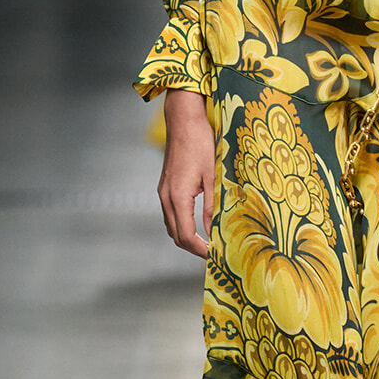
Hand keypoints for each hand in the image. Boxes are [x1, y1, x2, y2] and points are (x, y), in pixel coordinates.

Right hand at [157, 89, 215, 257]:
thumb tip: (215, 230)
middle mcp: (166, 197)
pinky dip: (182, 225)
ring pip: (171, 226)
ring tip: (208, 243)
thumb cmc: (200, 144)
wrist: (183, 122)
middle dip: (193, 248)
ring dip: (187, 238)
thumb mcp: (212, 175)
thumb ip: (212, 205)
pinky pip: (171, 215)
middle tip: (213, 254)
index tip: (215, 257)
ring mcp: (163, 192)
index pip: (186, 235)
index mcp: (177, 197)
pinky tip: (197, 224)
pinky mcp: (165, 187)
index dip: (200, 249)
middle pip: (175, 235)